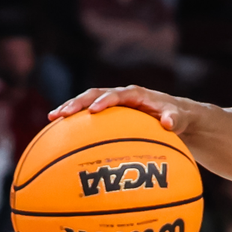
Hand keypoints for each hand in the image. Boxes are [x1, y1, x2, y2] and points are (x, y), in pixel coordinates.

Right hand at [49, 83, 212, 141]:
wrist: (176, 117)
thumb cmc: (178, 118)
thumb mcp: (180, 118)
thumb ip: (175, 119)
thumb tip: (168, 123)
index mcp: (136, 95)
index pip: (118, 94)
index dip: (105, 101)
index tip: (94, 110)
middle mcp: (121, 97)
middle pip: (94, 95)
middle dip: (77, 103)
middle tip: (61, 114)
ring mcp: (112, 105)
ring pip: (86, 103)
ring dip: (70, 110)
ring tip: (51, 119)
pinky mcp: (108, 115)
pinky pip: (89, 118)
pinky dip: (75, 124)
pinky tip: (59, 136)